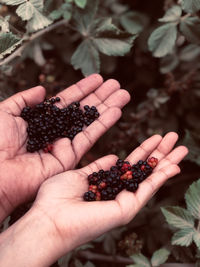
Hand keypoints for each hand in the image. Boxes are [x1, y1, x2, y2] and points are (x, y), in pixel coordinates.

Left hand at [0, 74, 129, 221]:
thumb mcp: (6, 112)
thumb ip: (25, 100)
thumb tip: (43, 90)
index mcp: (42, 120)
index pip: (67, 101)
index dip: (83, 89)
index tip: (97, 78)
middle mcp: (56, 131)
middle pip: (83, 110)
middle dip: (100, 96)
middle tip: (117, 84)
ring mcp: (64, 144)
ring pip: (91, 122)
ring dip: (108, 108)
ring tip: (123, 94)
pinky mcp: (70, 157)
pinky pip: (90, 138)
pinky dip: (104, 124)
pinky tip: (116, 111)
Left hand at [26, 132, 186, 264]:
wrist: (47, 218)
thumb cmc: (55, 198)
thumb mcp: (80, 175)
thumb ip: (99, 167)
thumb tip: (114, 157)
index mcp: (108, 184)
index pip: (130, 164)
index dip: (143, 151)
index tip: (155, 138)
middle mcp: (118, 193)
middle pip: (143, 170)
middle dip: (159, 153)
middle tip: (173, 137)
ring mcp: (122, 201)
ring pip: (149, 179)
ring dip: (166, 163)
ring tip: (181, 147)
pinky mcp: (125, 209)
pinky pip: (146, 191)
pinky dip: (161, 178)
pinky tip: (174, 166)